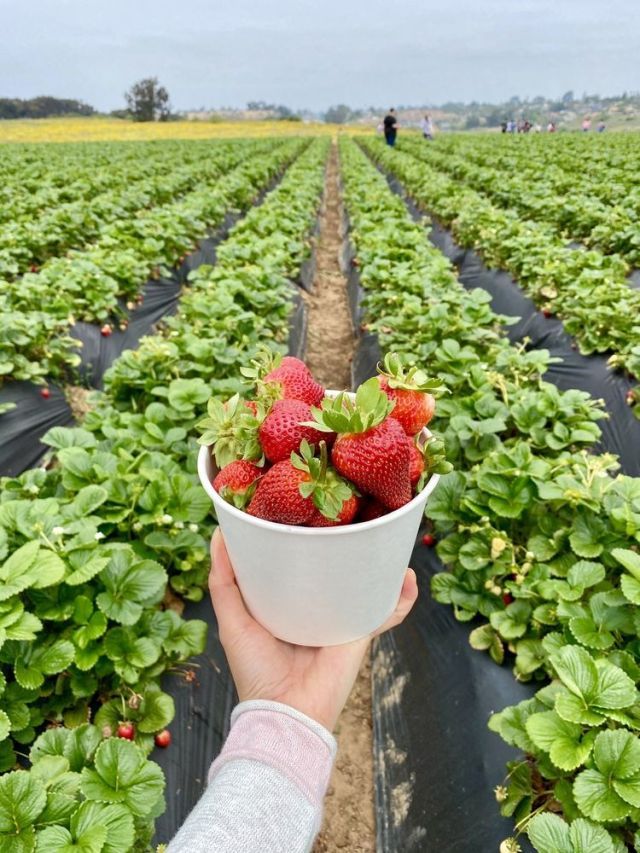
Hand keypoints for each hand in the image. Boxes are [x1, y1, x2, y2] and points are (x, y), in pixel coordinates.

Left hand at [209, 529, 417, 730]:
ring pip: (366, 584)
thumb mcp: (232, 620)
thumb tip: (218, 535)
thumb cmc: (255, 670)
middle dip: (347, 544)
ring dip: (381, 564)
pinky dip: (402, 597)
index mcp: (287, 602)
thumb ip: (223, 581)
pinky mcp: (361, 631)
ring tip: (387, 537)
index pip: (298, 563)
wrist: (286, 713)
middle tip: (353, 513)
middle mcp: (317, 606)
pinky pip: (388, 611)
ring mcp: (342, 617)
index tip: (307, 507)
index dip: (303, 538)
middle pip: (336, 568)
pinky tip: (407, 577)